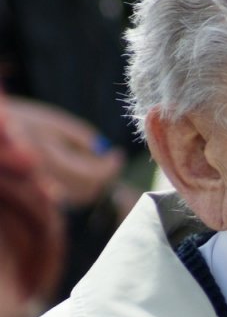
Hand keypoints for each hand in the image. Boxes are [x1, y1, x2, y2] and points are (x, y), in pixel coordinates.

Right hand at [5, 96, 124, 207]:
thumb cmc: (19, 119)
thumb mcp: (50, 120)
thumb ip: (78, 135)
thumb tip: (103, 150)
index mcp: (48, 157)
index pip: (91, 174)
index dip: (109, 166)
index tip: (117, 154)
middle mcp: (44, 178)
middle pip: (88, 189)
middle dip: (103, 175)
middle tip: (110, 159)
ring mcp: (40, 189)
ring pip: (79, 196)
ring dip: (93, 182)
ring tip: (94, 160)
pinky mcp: (38, 193)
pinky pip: (67, 196)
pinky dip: (79, 186)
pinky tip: (77, 167)